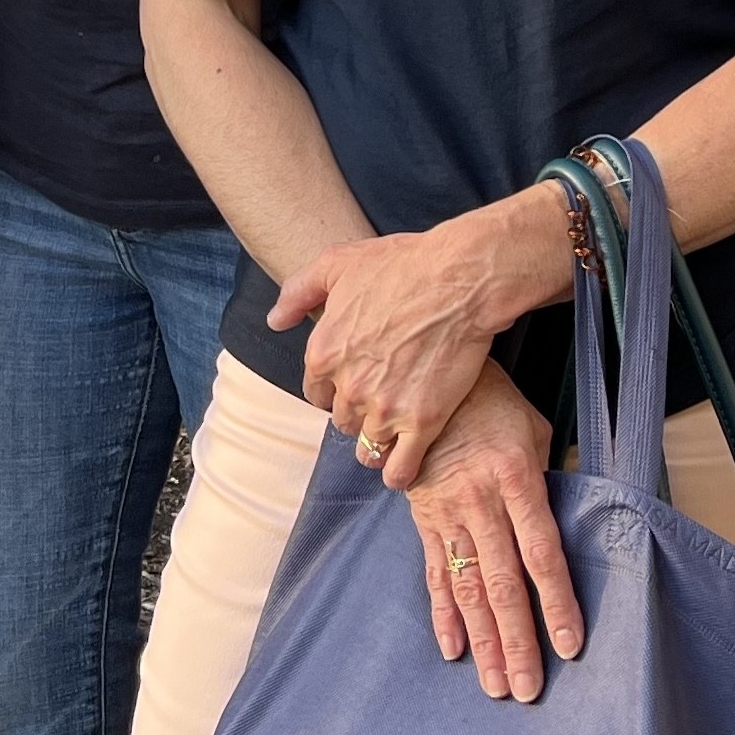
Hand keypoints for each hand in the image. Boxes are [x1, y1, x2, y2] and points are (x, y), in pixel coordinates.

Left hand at [273, 192, 562, 489]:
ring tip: (394, 432)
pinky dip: (399, 472)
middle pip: (342, 420)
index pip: (316, 393)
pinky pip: (400, 468)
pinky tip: (405, 464)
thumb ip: (298, 293)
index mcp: (324, 353)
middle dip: (358, 412)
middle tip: (381, 399)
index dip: (334, 389)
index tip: (353, 384)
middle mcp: (349, 387)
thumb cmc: (402, 265)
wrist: (460, 279)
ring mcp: (385, 409)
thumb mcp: (337, 263)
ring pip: (367, 447)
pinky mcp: (422, 422)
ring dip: (376, 443)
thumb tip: (274, 322)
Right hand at [407, 365, 581, 701]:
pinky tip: (452, 650)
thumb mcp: (532, 427)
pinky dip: (443, 614)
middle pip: (503, 584)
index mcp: (516, 480)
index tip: (569, 645)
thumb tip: (570, 518)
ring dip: (483, 641)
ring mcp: (448, 515)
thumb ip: (548, 476)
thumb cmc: (491, 399)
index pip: (541, 553)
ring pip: (468, 588)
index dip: (556, 602)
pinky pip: (435, 572)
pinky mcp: (423, 519)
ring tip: (495, 686)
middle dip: (517, 642)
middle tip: (527, 689)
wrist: (424, 377)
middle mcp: (481, 503)